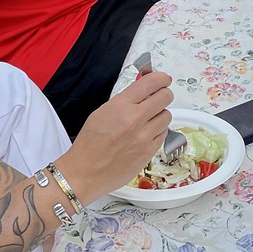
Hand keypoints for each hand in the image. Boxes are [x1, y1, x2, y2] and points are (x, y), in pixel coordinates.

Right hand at [59, 68, 174, 204]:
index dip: (161, 78)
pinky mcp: (149, 152)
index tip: (163, 79)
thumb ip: (125, 100)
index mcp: (120, 106)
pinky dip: (158, 132)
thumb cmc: (90, 143)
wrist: (85, 173)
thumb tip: (144, 90)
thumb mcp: (102, 112)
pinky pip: (163, 134)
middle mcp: (135, 119)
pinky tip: (146, 134)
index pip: (151, 83)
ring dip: (160, 115)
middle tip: (158, 98)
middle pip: (165, 97)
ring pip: (167, 116)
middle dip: (163, 95)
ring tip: (148, 120)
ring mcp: (144, 137)